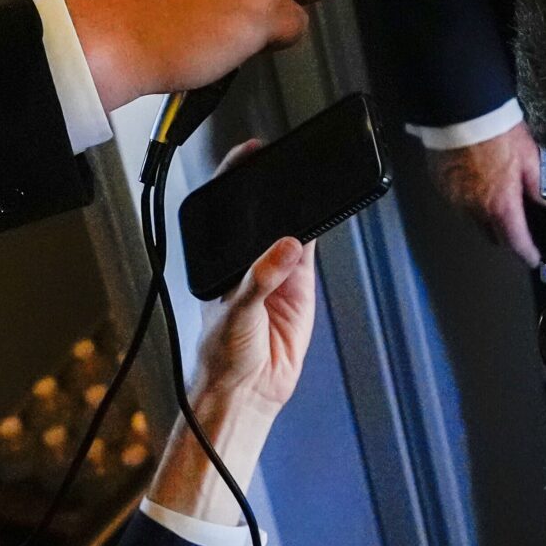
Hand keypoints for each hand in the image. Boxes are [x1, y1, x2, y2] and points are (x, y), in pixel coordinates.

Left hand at [150, 143, 317, 525]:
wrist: (250, 394)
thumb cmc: (222, 357)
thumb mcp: (235, 313)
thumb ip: (261, 279)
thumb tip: (285, 247)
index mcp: (220, 261)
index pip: (228, 211)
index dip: (237, 178)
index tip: (251, 151)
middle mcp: (246, 260)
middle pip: (263, 213)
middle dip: (274, 189)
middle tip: (290, 160)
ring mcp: (275, 271)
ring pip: (290, 226)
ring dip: (299, 207)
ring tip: (311, 180)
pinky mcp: (301, 285)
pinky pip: (311, 249)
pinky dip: (319, 230)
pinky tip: (325, 211)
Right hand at [425, 121, 545, 266]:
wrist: (462, 113)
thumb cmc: (498, 133)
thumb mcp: (530, 157)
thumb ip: (539, 186)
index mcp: (500, 205)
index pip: (515, 241)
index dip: (526, 253)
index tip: (533, 258)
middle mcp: (474, 209)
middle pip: (492, 236)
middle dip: (506, 236)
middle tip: (517, 226)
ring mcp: (454, 199)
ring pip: (472, 222)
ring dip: (485, 219)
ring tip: (495, 202)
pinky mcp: (441, 187)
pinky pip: (457, 204)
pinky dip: (468, 203)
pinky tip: (476, 185)